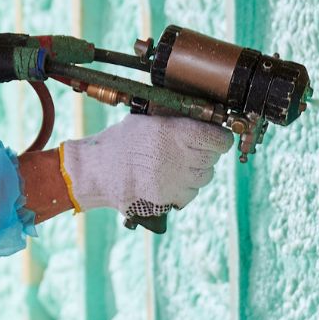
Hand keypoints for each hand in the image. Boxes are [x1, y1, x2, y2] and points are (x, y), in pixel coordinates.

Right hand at [60, 113, 231, 217]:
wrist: (99, 171)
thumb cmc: (121, 142)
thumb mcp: (148, 121)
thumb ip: (177, 121)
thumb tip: (204, 121)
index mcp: (176, 133)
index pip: (219, 139)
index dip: (220, 138)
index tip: (217, 138)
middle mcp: (180, 157)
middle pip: (213, 158)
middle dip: (207, 153)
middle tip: (193, 150)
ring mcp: (176, 180)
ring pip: (205, 177)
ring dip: (197, 171)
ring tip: (178, 165)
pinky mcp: (170, 198)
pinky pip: (191, 193)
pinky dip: (186, 187)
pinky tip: (171, 179)